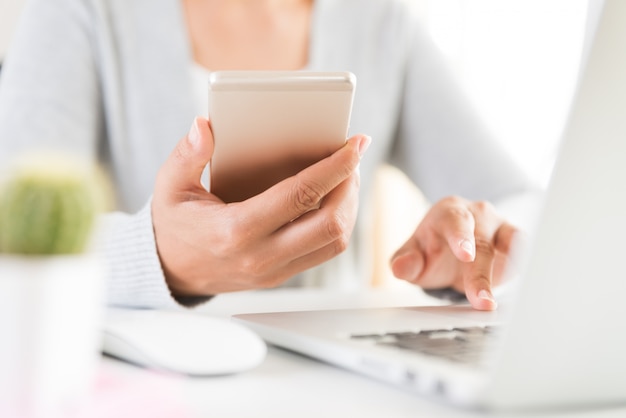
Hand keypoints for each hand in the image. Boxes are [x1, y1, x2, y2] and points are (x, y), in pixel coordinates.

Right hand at [152, 117, 370, 296]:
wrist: (170, 272)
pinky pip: (323, 252)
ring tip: (346, 178)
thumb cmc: (174, 226)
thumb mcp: (169, 188)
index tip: (354, 145)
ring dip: (349, 208)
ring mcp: (273, 270)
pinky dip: (337, 224)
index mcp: (235, 230)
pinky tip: (332, 200)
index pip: (300, 196)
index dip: (334, 168)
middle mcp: (261, 255)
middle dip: (350, 188)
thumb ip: (186, 155)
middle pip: (330, 225)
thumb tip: (204, 127)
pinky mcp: (280, 275)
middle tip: (352, 160)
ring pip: (333, 243)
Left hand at [390, 196, 517, 310]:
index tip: (466, 256)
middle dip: (482, 274)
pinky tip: (527, 290)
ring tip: (502, 300)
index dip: (461, 238)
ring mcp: (500, 227)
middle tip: (482, 300)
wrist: (452, 250)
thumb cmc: (432, 249)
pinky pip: (526, 252)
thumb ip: (405, 262)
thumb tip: (400, 268)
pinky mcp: (516, 242)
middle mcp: (478, 215)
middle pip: (482, 243)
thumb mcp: (412, 256)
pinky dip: (526, 267)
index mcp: (449, 213)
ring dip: (509, 271)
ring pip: (510, 246)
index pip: (456, 221)